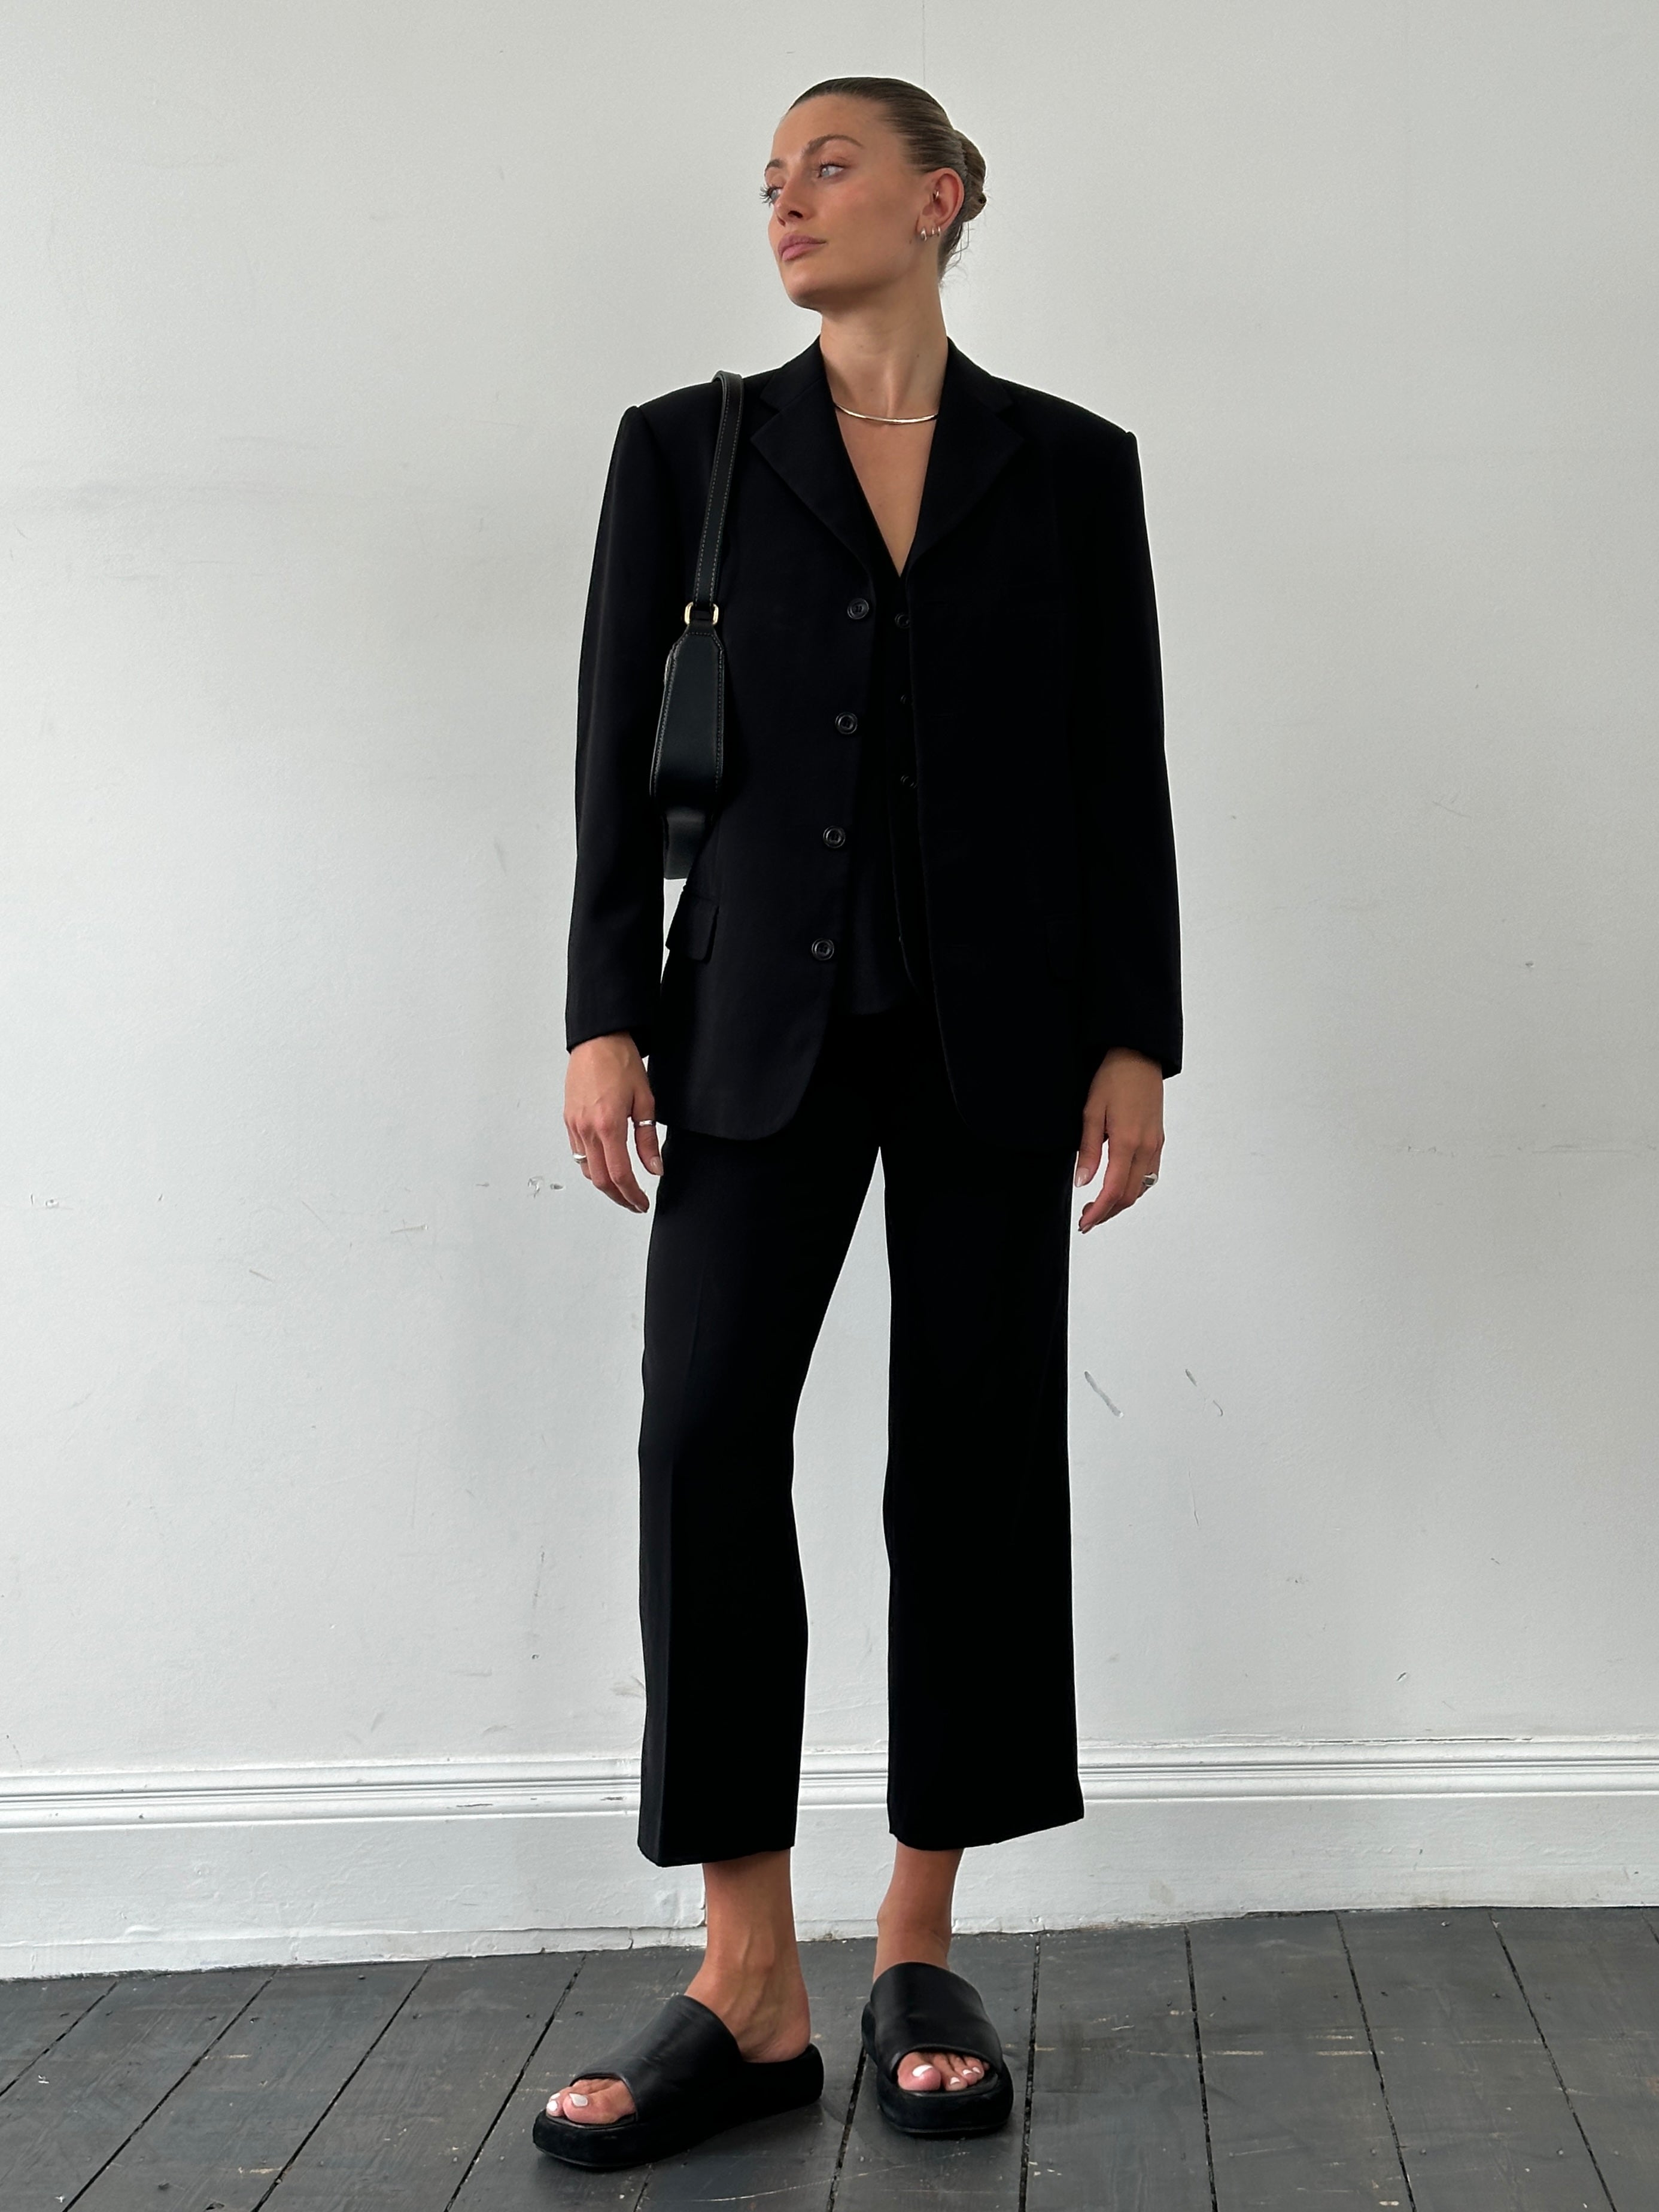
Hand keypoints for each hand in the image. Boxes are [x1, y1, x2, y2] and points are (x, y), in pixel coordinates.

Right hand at [564, 1033, 661, 1212]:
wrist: (597, 1041)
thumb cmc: (621, 1063)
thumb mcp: (645, 1101)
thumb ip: (648, 1139)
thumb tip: (654, 1168)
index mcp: (609, 1125)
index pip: (620, 1174)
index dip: (632, 1195)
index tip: (642, 1203)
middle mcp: (587, 1129)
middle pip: (600, 1179)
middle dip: (618, 1197)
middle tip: (634, 1203)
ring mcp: (575, 1126)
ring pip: (587, 1170)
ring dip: (605, 1184)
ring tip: (623, 1188)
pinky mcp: (569, 1120)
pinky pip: (579, 1154)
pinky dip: (592, 1167)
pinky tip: (606, 1165)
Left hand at [1074, 1047, 1163, 1231]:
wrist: (1138, 1058)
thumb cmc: (1113, 1080)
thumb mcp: (1091, 1113)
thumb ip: (1089, 1151)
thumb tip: (1083, 1182)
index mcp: (1127, 1143)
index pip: (1114, 1191)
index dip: (1098, 1213)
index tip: (1084, 1223)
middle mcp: (1146, 1148)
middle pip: (1129, 1196)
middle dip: (1108, 1213)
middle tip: (1087, 1219)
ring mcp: (1155, 1145)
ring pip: (1141, 1188)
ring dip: (1121, 1203)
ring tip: (1099, 1206)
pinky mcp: (1158, 1140)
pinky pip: (1149, 1175)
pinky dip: (1133, 1188)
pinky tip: (1119, 1185)